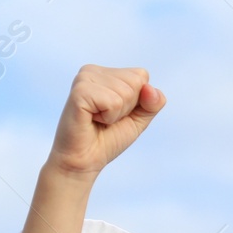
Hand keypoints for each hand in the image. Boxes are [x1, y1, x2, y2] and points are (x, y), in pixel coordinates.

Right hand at [45, 65, 164, 178]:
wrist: (84, 161)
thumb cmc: (107, 140)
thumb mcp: (138, 120)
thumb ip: (152, 103)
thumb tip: (150, 88)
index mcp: (105, 73)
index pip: (141, 76)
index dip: (137, 102)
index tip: (116, 114)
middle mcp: (93, 70)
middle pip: (136, 82)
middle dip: (127, 108)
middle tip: (106, 119)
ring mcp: (84, 78)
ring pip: (126, 92)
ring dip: (117, 114)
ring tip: (98, 120)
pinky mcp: (80, 91)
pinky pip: (113, 102)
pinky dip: (108, 117)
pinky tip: (92, 120)